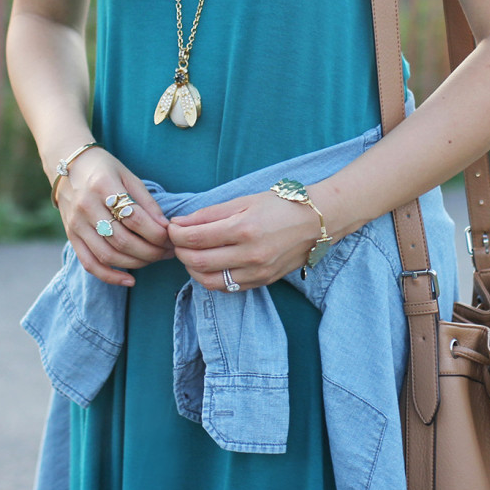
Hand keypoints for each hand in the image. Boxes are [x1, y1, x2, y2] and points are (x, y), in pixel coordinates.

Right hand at [55, 147, 173, 285]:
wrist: (67, 165)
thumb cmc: (104, 169)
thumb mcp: (128, 175)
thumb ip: (146, 201)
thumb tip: (165, 227)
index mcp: (103, 186)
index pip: (134, 218)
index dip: (156, 232)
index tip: (171, 237)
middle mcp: (86, 206)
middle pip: (122, 240)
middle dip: (150, 251)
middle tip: (168, 252)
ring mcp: (76, 224)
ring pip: (108, 255)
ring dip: (136, 263)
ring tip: (154, 260)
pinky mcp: (71, 236)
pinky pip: (89, 263)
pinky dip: (109, 276)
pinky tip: (129, 280)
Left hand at [167, 191, 324, 291]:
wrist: (317, 221)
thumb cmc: (280, 204)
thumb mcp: (244, 201)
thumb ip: (210, 214)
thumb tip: (180, 223)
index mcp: (244, 229)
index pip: (195, 238)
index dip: (176, 234)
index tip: (171, 227)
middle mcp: (250, 255)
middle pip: (197, 261)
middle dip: (179, 250)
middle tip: (177, 240)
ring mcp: (257, 272)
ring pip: (208, 280)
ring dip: (192, 268)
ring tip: (191, 253)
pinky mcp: (262, 282)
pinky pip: (226, 287)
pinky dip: (211, 278)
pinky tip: (209, 264)